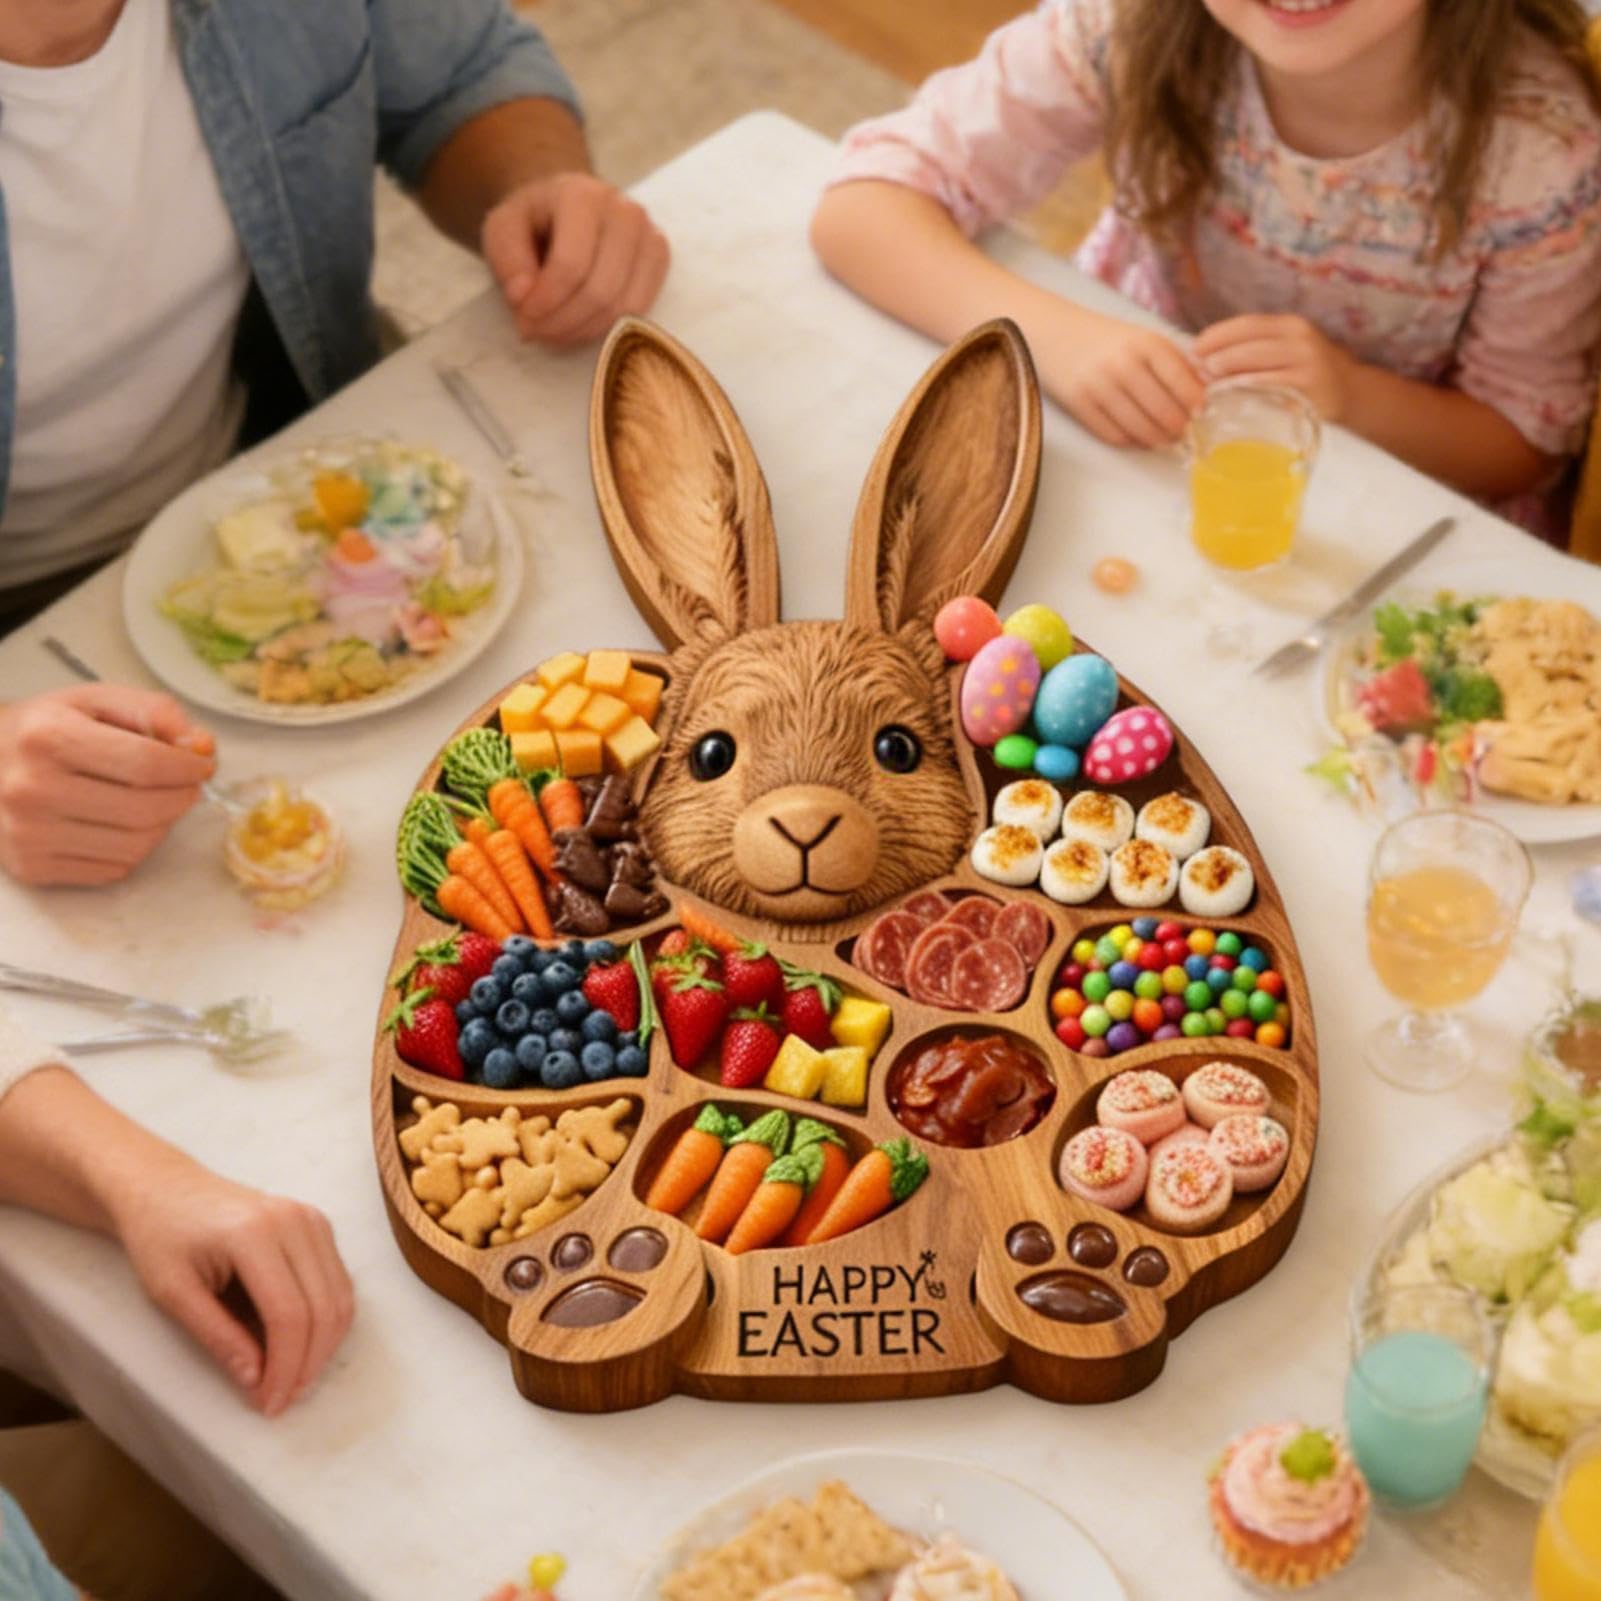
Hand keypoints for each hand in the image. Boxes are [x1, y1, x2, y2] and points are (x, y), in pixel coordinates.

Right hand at [0, 685, 214, 886]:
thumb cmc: (46, 731)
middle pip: (144, 810)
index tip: (202, 765)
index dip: (188, 767)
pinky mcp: (32, 867)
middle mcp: (31, 789)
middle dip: (182, 797)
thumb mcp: (96, 701)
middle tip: (186, 785)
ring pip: (135, 846)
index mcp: (47, 737)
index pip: (145, 764)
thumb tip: (200, 746)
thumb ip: (155, 713)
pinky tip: (119, 825)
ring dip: (162, 826)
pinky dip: (132, 850)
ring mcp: (27, 834)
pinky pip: (113, 870)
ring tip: (152, 803)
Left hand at [114, 1156, 353, 1416]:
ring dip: (323, 1347)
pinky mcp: (318, 1225)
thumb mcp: (172, 1293)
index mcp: (255, 1233)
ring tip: (291, 1379)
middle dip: (308, 1364)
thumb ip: (217, 1335)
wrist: (166, 1189)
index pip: (289, 1313)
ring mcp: (313, 1219)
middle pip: (325, 1308)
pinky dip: (327, 1322)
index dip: (284, 1367)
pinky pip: (339, 1283)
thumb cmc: (160, 1238)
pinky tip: (300, 1346)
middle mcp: (296, 1221)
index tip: (268, 1404)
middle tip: (281, 1399)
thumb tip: (256, 1380)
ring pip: (342, 1298)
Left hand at [483, 172, 669, 345]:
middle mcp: (624, 211)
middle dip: (564, 322)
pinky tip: (581, 324)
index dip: (546, 302)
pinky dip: (608, 327)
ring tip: (555, 331)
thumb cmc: (533, 220)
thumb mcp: (501, 229)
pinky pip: (640, 309)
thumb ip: (507, 259)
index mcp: (582, 195)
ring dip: (584, 330)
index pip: (571, 264)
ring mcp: (649, 234)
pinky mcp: (659, 257)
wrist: (562, 207)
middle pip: (600, 290)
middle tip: (536, 332)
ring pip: (623, 305)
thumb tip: (523, 297)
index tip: (523, 319)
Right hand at [1044, 308, 1206, 448]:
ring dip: (1157, 440)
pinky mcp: (1080, 405)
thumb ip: (1175, 363)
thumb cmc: (1107, 340)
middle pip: (1166, 413)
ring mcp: (1100, 386)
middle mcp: (1124, 364)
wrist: (1054, 334)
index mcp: (1147, 344)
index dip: (1197, 406)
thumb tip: (1204, 393)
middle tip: (1183, 433)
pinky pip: (1114, 435)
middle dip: (1179, 429)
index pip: (1185, 385)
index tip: (1200, 414)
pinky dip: (1131, 441)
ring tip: (1164, 440)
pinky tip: (1138, 436)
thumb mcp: (1145, 340)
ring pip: (1141, 429)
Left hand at [1193, 314, 1356, 421]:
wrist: (1350, 394)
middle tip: (1196, 368)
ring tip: (1206, 382)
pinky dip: (1247, 389)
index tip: (1194, 348)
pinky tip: (1229, 396)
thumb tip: (1206, 358)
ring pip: (1258, 362)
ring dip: (1228, 371)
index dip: (1217, 334)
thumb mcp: (1284, 353)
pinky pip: (1271, 385)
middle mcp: (1300, 338)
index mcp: (1290, 326)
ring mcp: (1306, 361)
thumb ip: (1254, 350)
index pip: (1247, 324)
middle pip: (1249, 341)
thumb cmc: (1305, 375)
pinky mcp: (1308, 386)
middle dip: (1218, 354)